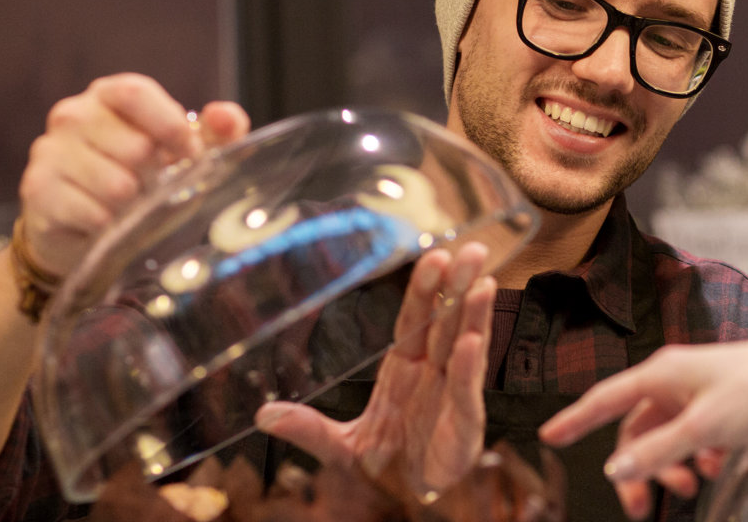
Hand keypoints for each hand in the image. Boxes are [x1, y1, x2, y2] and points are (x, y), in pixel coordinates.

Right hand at [17, 73, 250, 276]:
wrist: (82, 228)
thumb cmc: (140, 180)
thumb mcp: (182, 154)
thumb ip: (215, 132)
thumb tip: (227, 116)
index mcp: (108, 95)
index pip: (134, 93)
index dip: (170, 127)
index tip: (191, 157)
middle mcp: (72, 115)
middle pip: (132, 144)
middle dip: (154, 176)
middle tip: (151, 187)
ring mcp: (49, 151)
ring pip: (114, 184)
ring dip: (132, 204)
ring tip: (127, 204)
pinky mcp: (37, 190)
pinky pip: (92, 213)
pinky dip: (109, 225)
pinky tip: (105, 221)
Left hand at [257, 243, 495, 493]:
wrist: (409, 500)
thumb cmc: (384, 468)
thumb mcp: (339, 446)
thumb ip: (308, 429)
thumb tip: (264, 415)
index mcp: (404, 370)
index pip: (414, 321)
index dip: (423, 291)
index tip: (433, 258)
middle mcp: (433, 374)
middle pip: (446, 323)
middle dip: (458, 286)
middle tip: (473, 251)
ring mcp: (452, 395)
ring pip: (465, 346)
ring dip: (474, 315)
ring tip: (483, 283)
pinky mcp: (467, 423)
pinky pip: (466, 389)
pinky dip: (469, 365)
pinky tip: (472, 341)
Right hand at [539, 336, 747, 518]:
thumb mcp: (701, 428)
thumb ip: (656, 452)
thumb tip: (617, 469)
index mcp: (662, 373)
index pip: (605, 399)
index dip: (576, 420)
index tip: (551, 436)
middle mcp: (677, 380)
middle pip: (638, 430)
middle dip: (640, 469)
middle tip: (641, 508)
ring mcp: (701, 394)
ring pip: (668, 438)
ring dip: (673, 465)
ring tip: (692, 484)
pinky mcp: (724, 408)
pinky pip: (695, 439)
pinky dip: (700, 457)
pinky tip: (717, 466)